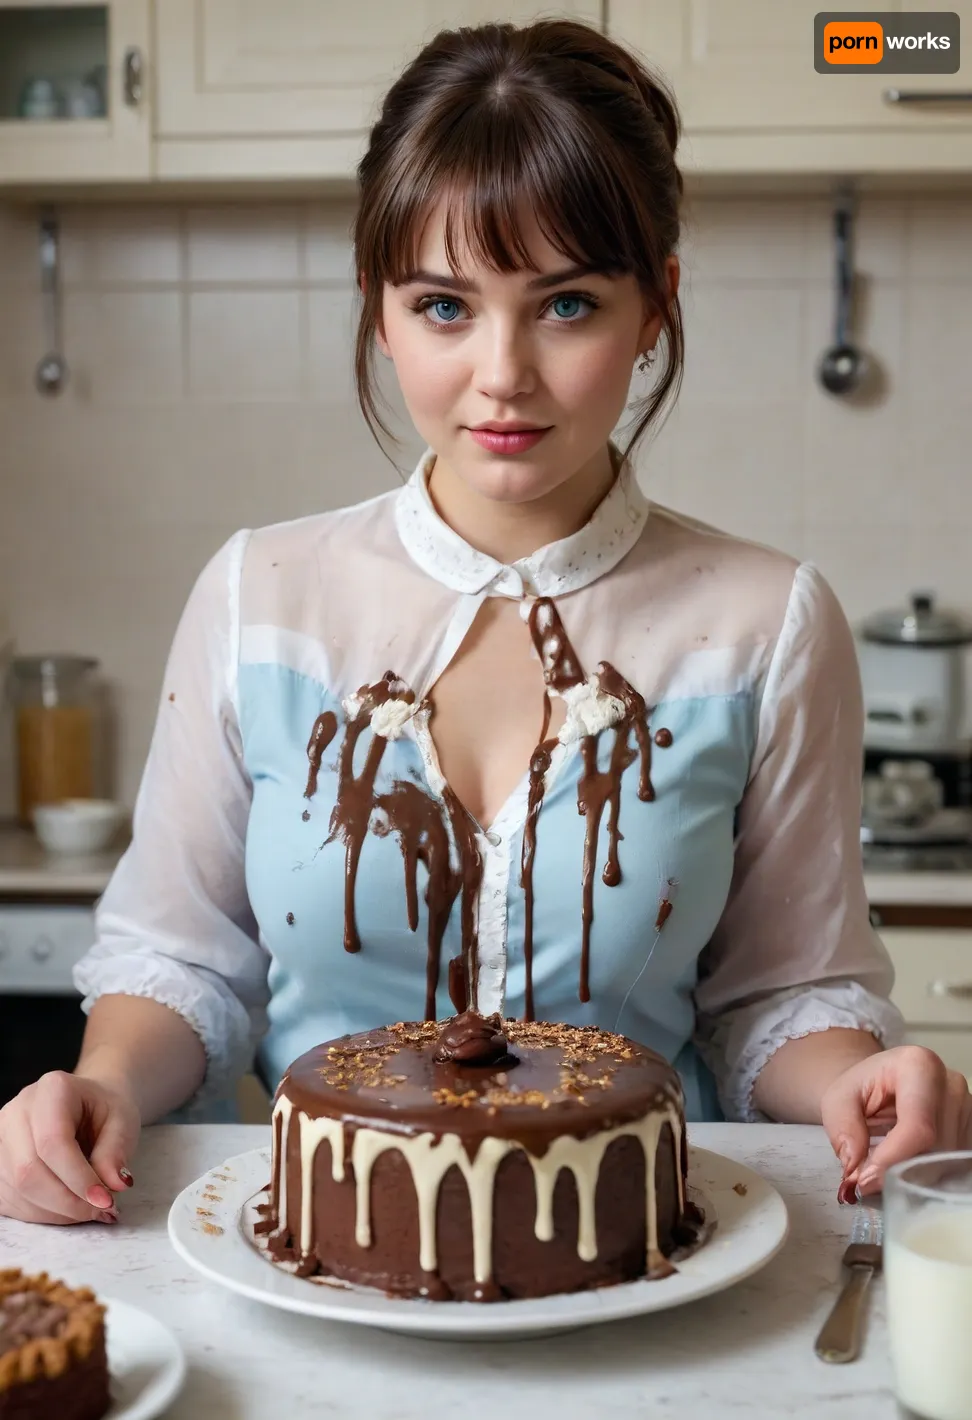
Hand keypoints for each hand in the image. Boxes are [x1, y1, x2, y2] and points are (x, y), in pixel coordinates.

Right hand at [0, 1071, 139, 1224]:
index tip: (105, 1200)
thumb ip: (116, 1152)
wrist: (88, 1104)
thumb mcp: (124, 1121)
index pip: (53, 1142)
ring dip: (56, 1211)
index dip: (78, 1178)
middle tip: (101, 1209)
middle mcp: (18, 1111)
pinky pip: (10, 1200)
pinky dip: (41, 1213)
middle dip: (67, 1201)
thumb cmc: (105, 1110)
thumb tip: (114, 1185)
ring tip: (88, 1208)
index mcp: (53, 1090)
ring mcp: (1, 1137)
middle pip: (28, 1170)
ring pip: (17, 1190)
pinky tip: (67, 1207)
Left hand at [821, 1044, 971, 1198]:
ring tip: (883, 1175)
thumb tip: (856, 1168)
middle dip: (900, 1173)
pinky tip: (905, 1172)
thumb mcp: (837, 1099)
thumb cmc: (861, 1088)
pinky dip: (928, 1177)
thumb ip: (843, 1129)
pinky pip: (955, 1165)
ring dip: (913, 1178)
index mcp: (919, 1066)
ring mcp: (967, 1108)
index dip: (892, 1161)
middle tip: (867, 1185)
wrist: (878, 1082)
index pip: (917, 1127)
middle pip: (936, 1150)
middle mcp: (951, 1085)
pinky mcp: (970, 1129)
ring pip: (947, 1163)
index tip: (865, 1181)